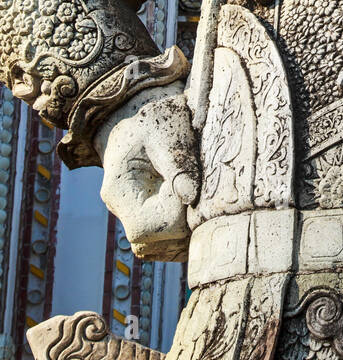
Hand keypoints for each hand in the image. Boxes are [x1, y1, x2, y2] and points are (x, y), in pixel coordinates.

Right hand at [96, 85, 198, 260]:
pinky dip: (185, 231)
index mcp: (119, 190)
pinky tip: (201, 209)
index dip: (177, 216)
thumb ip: (178, 164)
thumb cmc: (155, 118)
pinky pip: (165, 240)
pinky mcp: (149, 215)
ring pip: (159, 247)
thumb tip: (190, 197)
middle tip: (206, 200)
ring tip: (204, 203)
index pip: (147, 228)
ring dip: (186, 232)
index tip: (193, 190)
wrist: (143, 113)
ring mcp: (134, 214)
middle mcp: (123, 209)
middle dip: (184, 227)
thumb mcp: (166, 131)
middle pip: (153, 243)